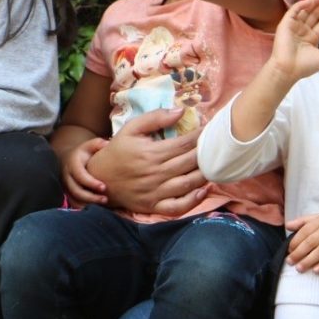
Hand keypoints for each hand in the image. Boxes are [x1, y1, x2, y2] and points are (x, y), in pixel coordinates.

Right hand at [61, 136, 110, 205]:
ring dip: (88, 204)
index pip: (80, 175)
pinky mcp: (67, 194)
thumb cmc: (85, 152)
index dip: (91, 183)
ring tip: (103, 206)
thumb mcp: (90, 145)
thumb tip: (107, 144)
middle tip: (105, 199)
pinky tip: (98, 210)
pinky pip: (74, 204)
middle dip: (91, 197)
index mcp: (73, 164)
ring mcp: (66, 187)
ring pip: (74, 199)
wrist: (69, 159)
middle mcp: (66, 177)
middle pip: (76, 190)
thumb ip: (98, 144)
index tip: (104, 187)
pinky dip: (84, 208)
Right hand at [91, 107, 207, 214]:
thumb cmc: (118, 150)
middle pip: (190, 162)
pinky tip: (204, 190)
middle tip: (219, 146)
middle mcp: (156, 173)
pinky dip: (193, 201)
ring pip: (188, 184)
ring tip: (215, 165)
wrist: (99, 178)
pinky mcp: (154, 207)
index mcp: (151, 153)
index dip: (202, 135)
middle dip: (207, 153)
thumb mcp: (131, 128)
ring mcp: (155, 192)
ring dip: (205, 174)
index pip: (185, 143)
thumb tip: (181, 110)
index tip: (212, 129)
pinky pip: (177, 208)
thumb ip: (155, 118)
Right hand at [269, 0, 318, 82]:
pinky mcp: (286, 23)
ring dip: (314, 1)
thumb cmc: (304, 67)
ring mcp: (294, 26)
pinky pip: (294, 10)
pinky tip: (311, 0)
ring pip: (305, 10)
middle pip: (315, 15)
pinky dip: (302, 4)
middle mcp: (303, 31)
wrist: (288, 70)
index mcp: (311, 39)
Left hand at [286, 213, 318, 271]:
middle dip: (298, 253)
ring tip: (299, 269)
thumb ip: (304, 221)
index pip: (305, 231)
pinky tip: (315, 271)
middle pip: (311, 242)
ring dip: (308, 261)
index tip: (288, 250)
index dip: (295, 241)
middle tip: (289, 261)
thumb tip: (287, 225)